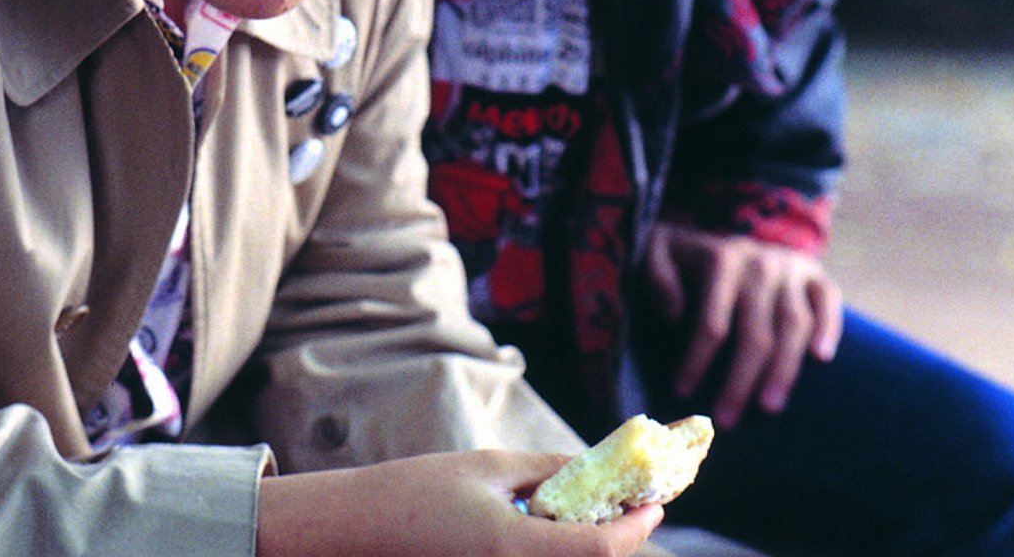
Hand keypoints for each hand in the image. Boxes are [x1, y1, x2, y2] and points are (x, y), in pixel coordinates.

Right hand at [257, 450, 663, 556]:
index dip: (637, 528)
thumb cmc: (415, 491)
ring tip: (592, 513)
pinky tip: (554, 527)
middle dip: (618, 539)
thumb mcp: (485, 467)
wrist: (358, 531)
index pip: (601, 550)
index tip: (655, 504)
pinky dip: (560, 553)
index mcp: (514, 548)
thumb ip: (544, 471)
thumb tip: (594, 469)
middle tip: (630, 506)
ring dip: (588, 547)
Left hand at [642, 222, 843, 427]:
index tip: (681, 393)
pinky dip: (829, 328)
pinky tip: (821, 359)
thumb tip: (674, 316)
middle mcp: (760, 263)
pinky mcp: (815, 274)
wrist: (722, 232)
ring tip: (769, 408)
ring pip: (793, 325)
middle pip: (756, 333)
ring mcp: (791, 268)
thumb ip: (656, 277)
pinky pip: (828, 301)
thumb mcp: (655, 252)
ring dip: (783, 370)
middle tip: (726, 420)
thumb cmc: (683, 257)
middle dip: (740, 381)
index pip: (712, 323)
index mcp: (721, 260)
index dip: (697, 361)